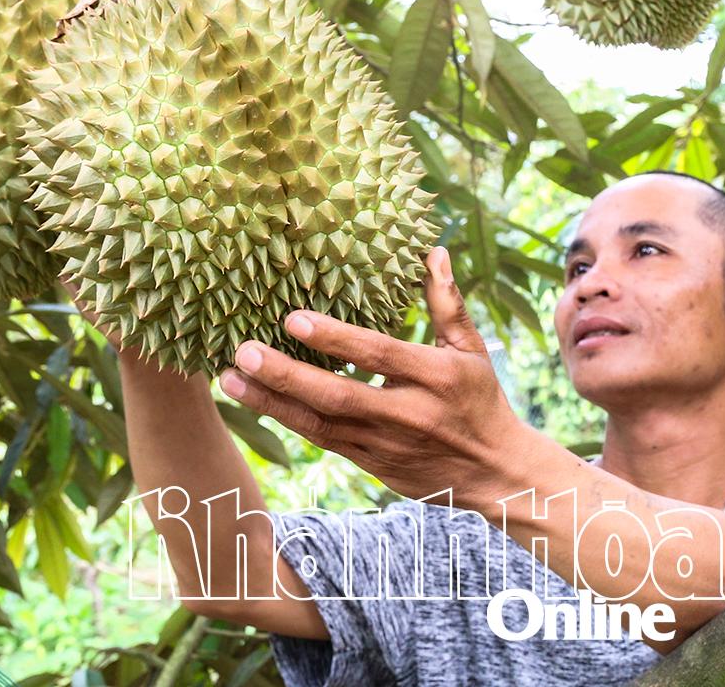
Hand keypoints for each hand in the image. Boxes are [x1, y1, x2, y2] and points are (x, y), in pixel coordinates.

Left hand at [217, 247, 546, 506]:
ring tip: (230, 380)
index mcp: (434, 376)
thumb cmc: (481, 399)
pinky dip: (289, 421)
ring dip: (271, 402)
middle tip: (242, 353)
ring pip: (319, 424)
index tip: (293, 318)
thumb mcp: (471, 349)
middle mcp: (406, 414)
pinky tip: (257, 402)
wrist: (494, 473)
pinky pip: (323, 441)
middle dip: (285, 376)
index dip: (335, 338)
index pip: (377, 355)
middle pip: (337, 395)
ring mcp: (385, 445)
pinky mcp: (371, 465)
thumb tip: (433, 251)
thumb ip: (447, 302)